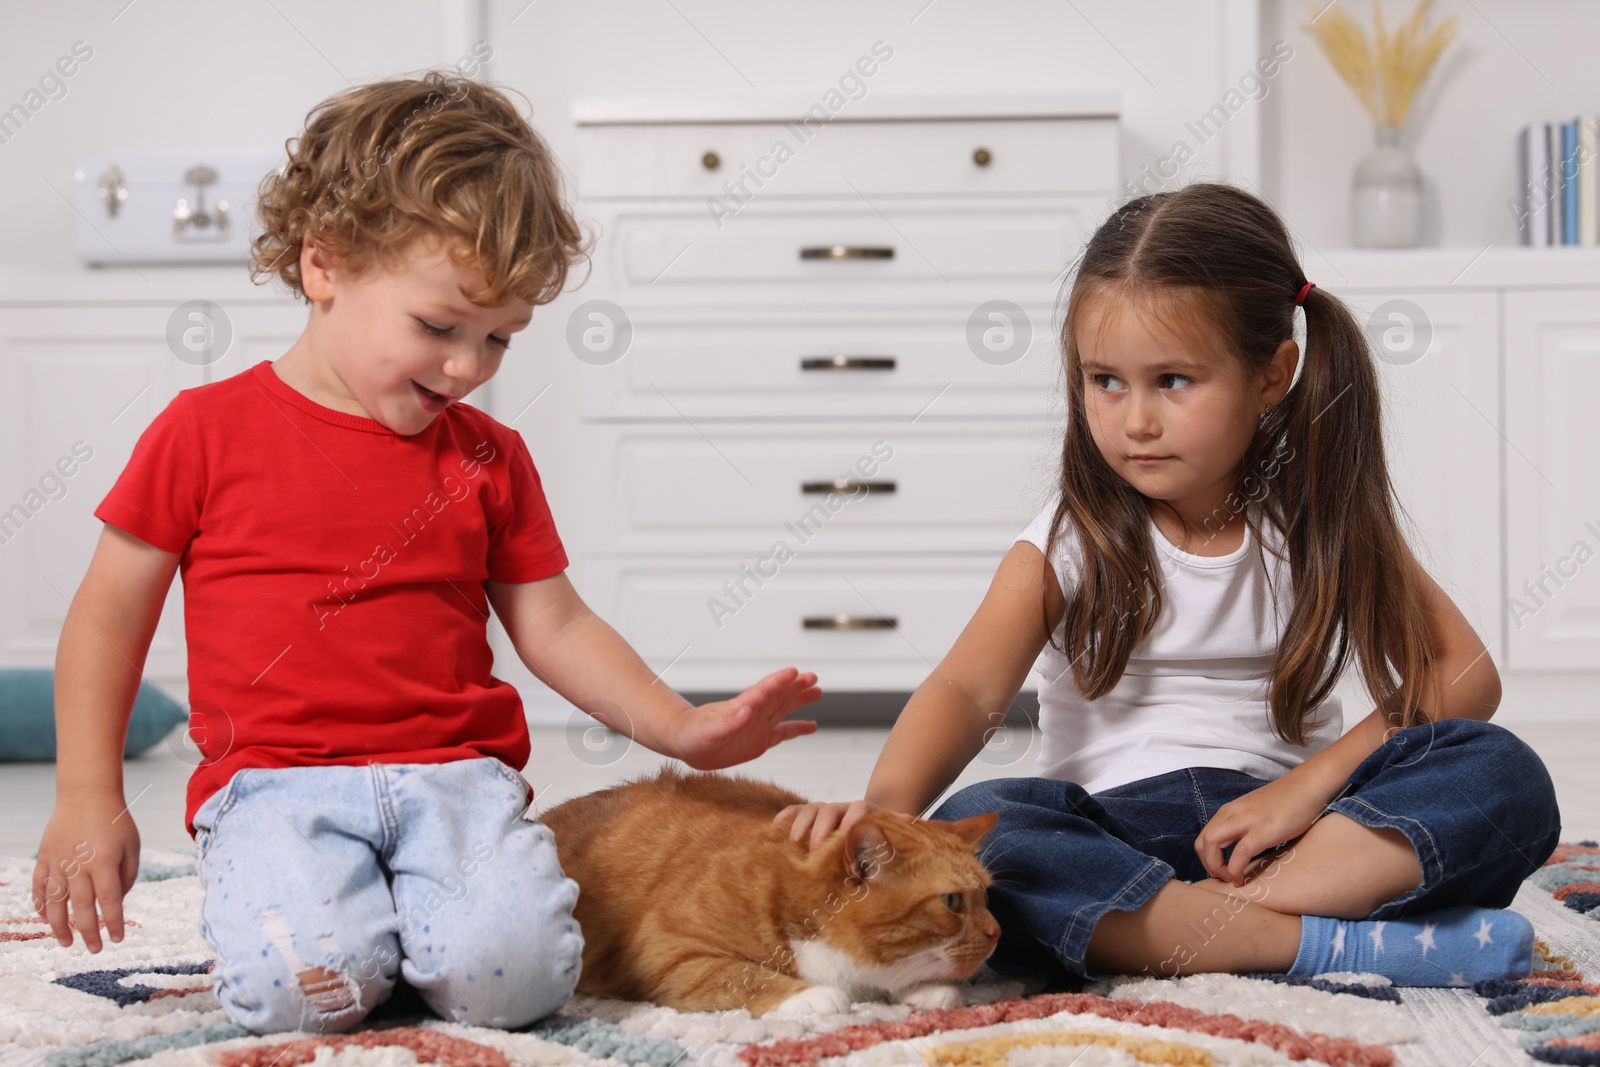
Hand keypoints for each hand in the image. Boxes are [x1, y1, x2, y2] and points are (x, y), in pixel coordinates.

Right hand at [33, 792, 140, 952]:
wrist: (87, 795)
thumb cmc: (116, 822)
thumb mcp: (132, 846)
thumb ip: (127, 876)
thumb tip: (115, 901)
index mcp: (105, 862)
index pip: (109, 901)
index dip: (113, 922)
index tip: (117, 939)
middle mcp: (79, 865)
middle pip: (81, 907)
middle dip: (89, 932)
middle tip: (94, 950)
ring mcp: (58, 862)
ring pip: (55, 902)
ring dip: (60, 926)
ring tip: (67, 942)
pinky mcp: (45, 857)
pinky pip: (40, 887)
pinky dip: (42, 905)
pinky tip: (47, 919)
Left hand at [674, 666, 821, 769]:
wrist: (685, 742)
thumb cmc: (692, 734)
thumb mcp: (708, 730)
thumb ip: (729, 722)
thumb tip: (746, 712)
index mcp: (740, 707)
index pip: (763, 691)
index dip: (779, 681)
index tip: (794, 672)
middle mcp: (753, 713)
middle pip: (778, 696)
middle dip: (795, 686)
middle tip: (812, 677)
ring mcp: (757, 725)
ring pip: (783, 709)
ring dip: (799, 700)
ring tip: (817, 691)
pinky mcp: (759, 740)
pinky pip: (783, 733)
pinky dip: (797, 729)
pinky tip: (811, 726)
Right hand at [774, 799, 912, 851]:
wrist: (870, 829)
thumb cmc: (880, 843)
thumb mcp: (891, 840)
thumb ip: (899, 834)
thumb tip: (909, 821)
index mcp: (866, 813)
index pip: (859, 811)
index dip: (852, 830)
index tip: (849, 858)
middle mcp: (844, 808)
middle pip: (830, 810)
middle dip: (822, 832)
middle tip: (816, 855)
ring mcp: (826, 810)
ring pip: (812, 809)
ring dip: (802, 825)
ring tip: (794, 844)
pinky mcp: (810, 815)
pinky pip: (795, 810)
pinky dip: (786, 817)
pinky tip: (776, 830)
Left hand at [1193, 772, 1334, 885]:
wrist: (1309, 785)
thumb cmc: (1287, 802)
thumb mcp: (1256, 813)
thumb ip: (1243, 826)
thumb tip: (1238, 851)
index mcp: (1230, 811)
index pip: (1203, 837)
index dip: (1207, 859)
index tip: (1222, 872)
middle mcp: (1232, 813)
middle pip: (1201, 842)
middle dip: (1208, 865)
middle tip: (1225, 878)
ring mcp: (1247, 820)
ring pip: (1211, 843)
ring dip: (1215, 867)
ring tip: (1232, 879)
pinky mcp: (1264, 829)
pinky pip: (1240, 852)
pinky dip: (1236, 870)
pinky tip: (1242, 879)